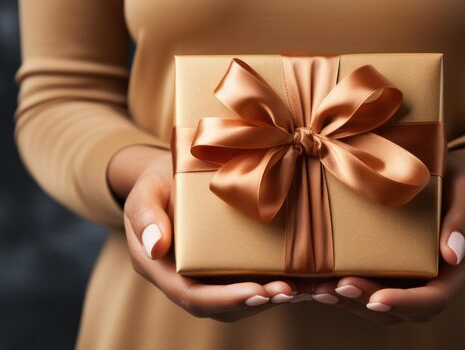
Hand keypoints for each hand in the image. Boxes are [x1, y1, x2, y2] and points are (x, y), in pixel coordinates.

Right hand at [112, 146, 300, 321]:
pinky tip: (306, 278)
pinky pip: (254, 280)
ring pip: (242, 298)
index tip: (257, 291)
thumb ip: (146, 216)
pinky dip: (279, 283)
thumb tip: (155, 247)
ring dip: (273, 297)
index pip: (192, 295)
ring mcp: (211, 274)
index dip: (225, 298)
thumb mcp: (146, 191)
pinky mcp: (231, 264)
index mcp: (162, 269)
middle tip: (290, 291)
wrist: (173, 172)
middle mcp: (188, 279)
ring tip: (303, 288)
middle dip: (257, 301)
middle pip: (223, 305)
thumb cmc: (158, 181)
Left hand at [309, 153, 464, 324]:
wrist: (436, 170)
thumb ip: (463, 218)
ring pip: (378, 303)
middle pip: (401, 309)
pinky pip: (365, 284)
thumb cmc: (455, 180)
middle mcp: (432, 280)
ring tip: (320, 288)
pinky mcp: (385, 268)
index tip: (378, 299)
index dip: (406, 303)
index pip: (435, 298)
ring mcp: (407, 277)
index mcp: (458, 269)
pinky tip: (315, 280)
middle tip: (337, 288)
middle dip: (367, 301)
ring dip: (348, 300)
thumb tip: (452, 255)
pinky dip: (341, 287)